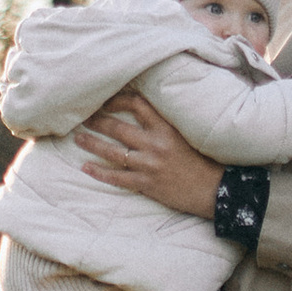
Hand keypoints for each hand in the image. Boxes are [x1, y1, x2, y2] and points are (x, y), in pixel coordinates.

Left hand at [76, 93, 224, 221]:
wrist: (213, 190)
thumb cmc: (201, 161)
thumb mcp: (186, 134)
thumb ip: (164, 124)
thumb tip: (142, 110)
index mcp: (166, 128)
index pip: (138, 105)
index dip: (119, 100)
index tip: (107, 101)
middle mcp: (155, 144)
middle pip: (118, 128)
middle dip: (98, 122)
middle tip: (84, 118)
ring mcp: (149, 165)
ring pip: (113, 152)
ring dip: (92, 144)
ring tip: (78, 139)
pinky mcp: (146, 184)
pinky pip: (117, 177)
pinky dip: (99, 173)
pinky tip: (86, 167)